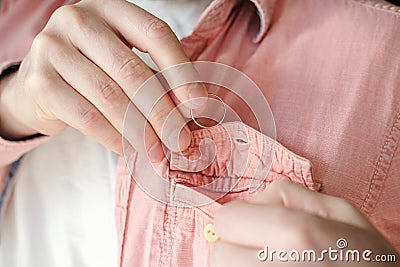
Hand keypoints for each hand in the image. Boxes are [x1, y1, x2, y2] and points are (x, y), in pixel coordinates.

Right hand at [0, 0, 205, 159]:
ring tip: (158, 152)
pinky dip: (113, 138)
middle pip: (132, 70)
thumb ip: (155, 77)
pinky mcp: (38, 81)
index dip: (181, 70)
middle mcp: (79, 20)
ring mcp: (53, 48)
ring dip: (140, 131)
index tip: (198, 103)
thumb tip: (191, 109)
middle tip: (180, 140)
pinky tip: (129, 150)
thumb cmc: (94, 69)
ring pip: (110, 96)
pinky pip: (86, 116)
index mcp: (111, 10)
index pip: (155, 33)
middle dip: (162, 112)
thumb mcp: (125, 60)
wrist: (42, 82)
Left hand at [210, 180, 398, 265]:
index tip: (257, 226)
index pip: (226, 220)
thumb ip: (289, 194)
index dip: (241, 219)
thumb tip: (251, 201)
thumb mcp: (341, 213)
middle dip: (236, 246)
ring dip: (239, 264)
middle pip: (219, 252)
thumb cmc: (368, 263)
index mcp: (293, 236)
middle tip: (264, 250)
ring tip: (268, 263)